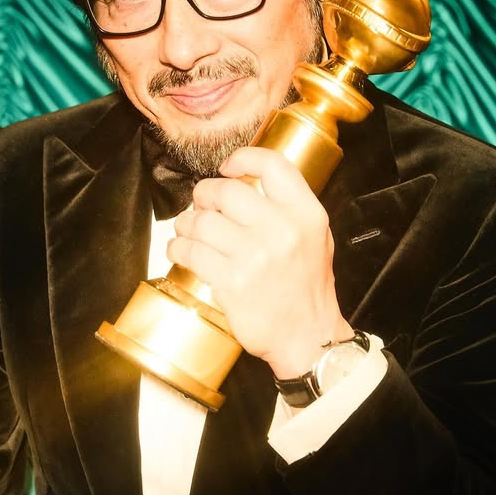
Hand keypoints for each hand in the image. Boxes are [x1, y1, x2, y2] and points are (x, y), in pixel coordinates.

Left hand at [166, 146, 352, 377]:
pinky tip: (180, 251)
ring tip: (188, 230)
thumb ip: (289, 207)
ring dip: (186, 223)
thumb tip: (247, 181)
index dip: (242, 158)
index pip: (272, 165)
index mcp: (306, 214)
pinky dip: (179, 248)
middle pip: (226, 190)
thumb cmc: (308, 287)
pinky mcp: (231, 282)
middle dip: (204, 195)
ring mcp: (255, 256)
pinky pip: (191, 252)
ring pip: (202, 221)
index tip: (226, 168)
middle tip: (200, 204)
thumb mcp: (316, 237)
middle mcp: (282, 230)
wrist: (308, 336)